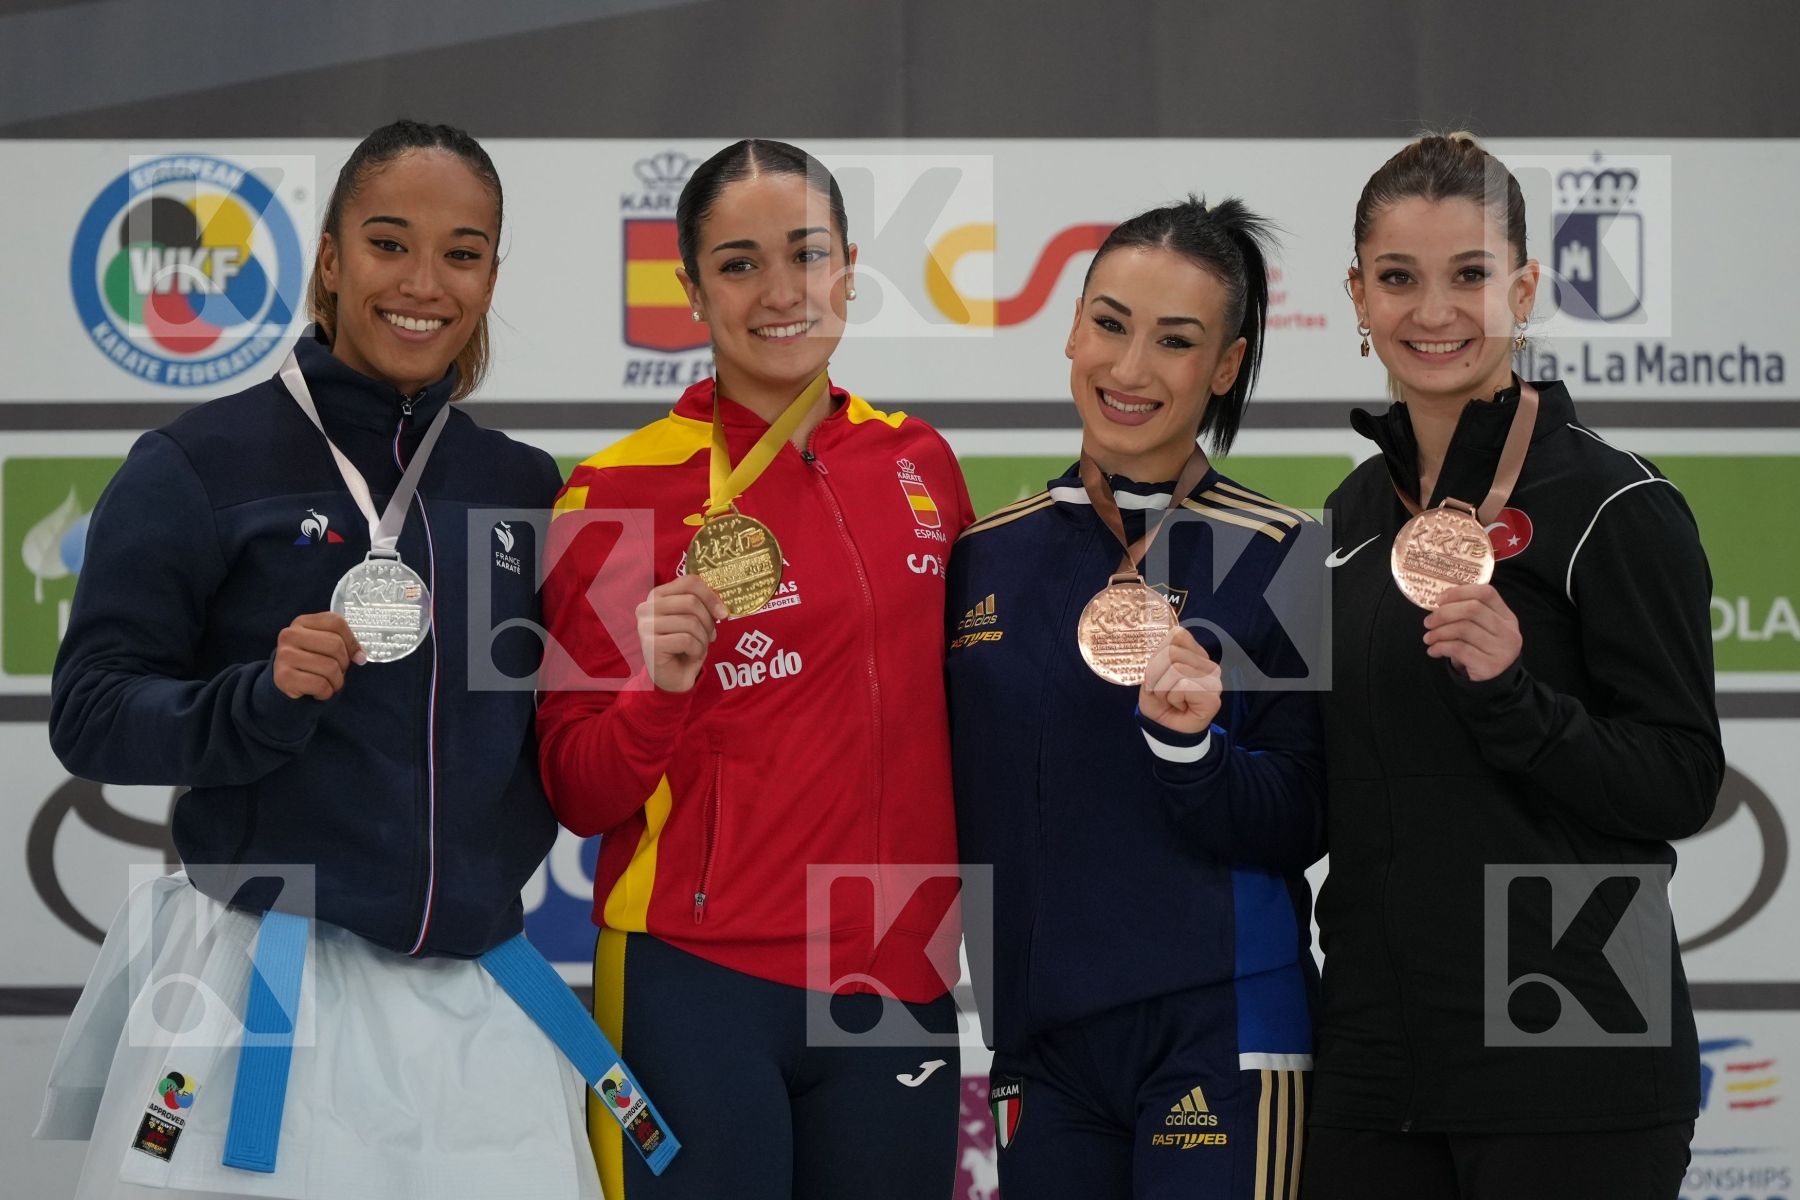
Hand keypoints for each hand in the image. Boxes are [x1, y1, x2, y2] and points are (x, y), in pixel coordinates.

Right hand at [273, 612, 364, 699]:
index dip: (352, 641)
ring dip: (336, 681)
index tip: (356, 655)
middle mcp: (290, 635)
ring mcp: (285, 655)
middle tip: (337, 671)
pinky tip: (318, 691)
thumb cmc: (309, 663)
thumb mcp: (323, 647)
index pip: (336, 623)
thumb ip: (343, 644)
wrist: (286, 684)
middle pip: (335, 645)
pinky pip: (320, 685)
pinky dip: (326, 692)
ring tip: (327, 682)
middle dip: (343, 664)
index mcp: (302, 623)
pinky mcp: (284, 676)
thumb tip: (360, 657)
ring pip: (330, 667)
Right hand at [638, 575, 728, 692]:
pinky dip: (696, 650)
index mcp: (658, 595)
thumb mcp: (695, 620)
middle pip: (691, 602)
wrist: (672, 678)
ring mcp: (646, 625)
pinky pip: (686, 640)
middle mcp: (647, 607)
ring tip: (698, 647)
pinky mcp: (651, 644)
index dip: (711, 595)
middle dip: (708, 622)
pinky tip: (690, 655)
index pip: (689, 582)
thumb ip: (702, 606)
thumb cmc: (685, 646)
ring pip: (690, 622)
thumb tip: (721, 608)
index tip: (722, 612)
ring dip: (703, 638)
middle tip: (710, 636)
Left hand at [1139, 625, 1223, 734]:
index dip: (1159, 654)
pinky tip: (1180, 706)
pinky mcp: (1213, 697)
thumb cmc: (1160, 702)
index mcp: (1194, 654)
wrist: (1166, 731)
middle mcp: (1207, 664)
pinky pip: (1183, 686)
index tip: (1158, 674)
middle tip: (1162, 691)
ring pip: (1176, 669)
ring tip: (1171, 699)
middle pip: (1172, 652)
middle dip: (1156, 675)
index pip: (1177, 634)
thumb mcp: (1151, 676)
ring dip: (1163, 689)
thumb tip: (1172, 635)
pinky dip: (1173, 698)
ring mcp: (1213, 680)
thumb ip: (1160, 656)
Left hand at [1423, 583, 1521, 681]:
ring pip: (1463, 629)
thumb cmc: (1482, 648)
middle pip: (1472, 609)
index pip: (1486, 593)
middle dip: (1444, 613)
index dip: (1460, 592)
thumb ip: (1468, 613)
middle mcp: (1508, 631)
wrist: (1494, 680)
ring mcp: (1501, 649)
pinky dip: (1440, 647)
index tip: (1439, 600)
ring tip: (1428, 638)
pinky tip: (1433, 650)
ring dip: (1439, 632)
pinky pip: (1459, 649)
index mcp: (1507, 616)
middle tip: (1428, 622)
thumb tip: (1439, 603)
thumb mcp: (1483, 629)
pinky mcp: (1489, 665)